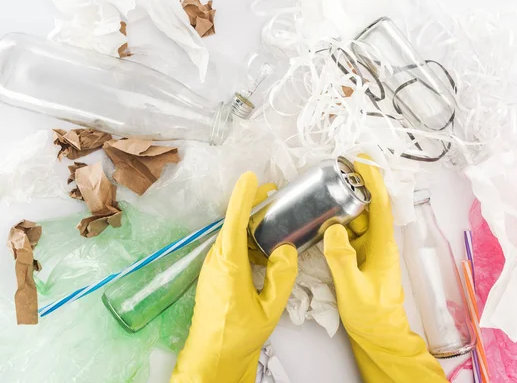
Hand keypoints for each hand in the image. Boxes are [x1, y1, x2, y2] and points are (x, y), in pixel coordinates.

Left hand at [171, 172, 297, 382]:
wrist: (213, 357)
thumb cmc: (239, 336)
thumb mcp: (270, 308)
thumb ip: (281, 277)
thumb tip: (287, 250)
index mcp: (229, 265)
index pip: (234, 222)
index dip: (243, 197)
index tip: (251, 178)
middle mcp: (216, 261)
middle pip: (232, 223)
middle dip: (250, 205)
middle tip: (271, 193)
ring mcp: (212, 268)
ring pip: (231, 236)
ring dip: (249, 224)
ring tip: (271, 218)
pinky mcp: (214, 276)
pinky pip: (230, 250)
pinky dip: (246, 242)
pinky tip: (262, 250)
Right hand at [324, 156, 446, 382]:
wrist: (379, 335)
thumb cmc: (371, 314)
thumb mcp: (353, 289)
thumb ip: (341, 260)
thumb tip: (332, 230)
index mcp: (383, 246)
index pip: (381, 205)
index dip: (373, 180)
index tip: (362, 159)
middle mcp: (379, 243)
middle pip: (369, 207)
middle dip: (356, 185)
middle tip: (336, 168)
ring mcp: (370, 250)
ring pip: (358, 219)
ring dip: (346, 203)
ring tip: (327, 187)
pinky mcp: (360, 257)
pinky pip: (350, 233)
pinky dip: (339, 221)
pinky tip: (324, 218)